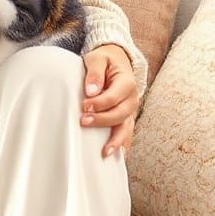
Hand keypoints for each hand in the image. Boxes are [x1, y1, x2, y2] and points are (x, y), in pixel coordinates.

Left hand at [80, 44, 138, 160]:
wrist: (117, 61)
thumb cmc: (105, 60)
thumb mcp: (98, 59)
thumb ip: (95, 72)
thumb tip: (91, 90)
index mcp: (127, 83)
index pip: (113, 97)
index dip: (99, 103)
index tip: (84, 105)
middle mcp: (132, 98)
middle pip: (119, 114)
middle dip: (102, 121)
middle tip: (83, 121)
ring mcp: (130, 110)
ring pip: (126, 128)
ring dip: (116, 140)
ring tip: (105, 152)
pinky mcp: (126, 117)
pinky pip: (126, 133)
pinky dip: (122, 145)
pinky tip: (117, 156)